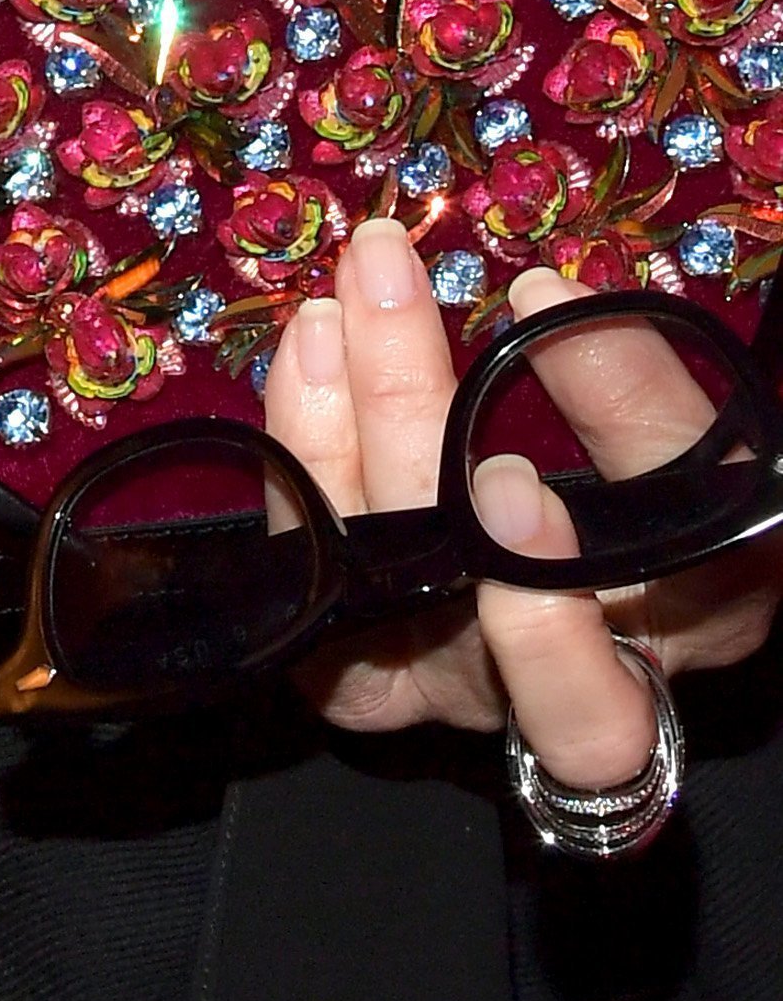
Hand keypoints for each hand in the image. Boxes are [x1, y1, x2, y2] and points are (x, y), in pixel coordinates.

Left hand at [267, 214, 776, 766]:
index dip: (544, 634)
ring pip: (351, 570)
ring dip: (328, 413)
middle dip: (405, 418)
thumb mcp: (702, 469)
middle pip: (438, 592)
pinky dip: (298, 446)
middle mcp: (515, 700)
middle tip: (392, 289)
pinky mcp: (349, 648)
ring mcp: (423, 673)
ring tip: (335, 298)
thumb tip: (546, 299)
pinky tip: (309, 353)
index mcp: (630, 685)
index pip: (588, 710)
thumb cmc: (672, 521)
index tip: (510, 487)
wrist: (612, 580)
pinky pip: (301, 559)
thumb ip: (641, 403)